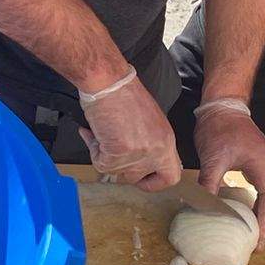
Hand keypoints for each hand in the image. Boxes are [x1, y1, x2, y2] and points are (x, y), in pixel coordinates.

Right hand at [78, 75, 183, 191]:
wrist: (109, 82)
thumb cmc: (125, 94)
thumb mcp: (149, 121)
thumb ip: (149, 142)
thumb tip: (138, 157)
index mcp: (166, 141)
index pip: (171, 176)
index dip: (154, 182)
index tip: (142, 178)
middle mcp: (155, 150)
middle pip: (137, 177)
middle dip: (121, 169)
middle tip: (111, 154)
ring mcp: (137, 154)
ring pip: (117, 172)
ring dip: (105, 156)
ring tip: (102, 134)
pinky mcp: (117, 153)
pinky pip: (101, 164)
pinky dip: (93, 149)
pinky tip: (94, 132)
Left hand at [194, 99, 264, 240]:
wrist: (222, 107)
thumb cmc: (219, 128)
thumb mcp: (213, 157)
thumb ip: (210, 182)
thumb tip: (203, 207)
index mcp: (264, 164)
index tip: (259, 238)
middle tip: (257, 243)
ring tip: (256, 233)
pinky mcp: (260, 163)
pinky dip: (262, 204)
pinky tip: (250, 213)